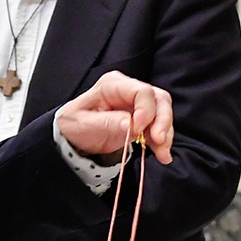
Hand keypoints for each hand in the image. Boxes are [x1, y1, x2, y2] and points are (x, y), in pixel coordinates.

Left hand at [58, 71, 173, 164]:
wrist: (74, 136)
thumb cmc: (75, 124)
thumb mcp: (84, 124)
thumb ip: (108, 122)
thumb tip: (131, 124)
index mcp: (113, 84)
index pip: (141, 91)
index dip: (146, 110)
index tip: (138, 129)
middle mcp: (129, 90)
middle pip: (158, 99)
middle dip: (162, 121)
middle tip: (158, 141)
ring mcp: (138, 104)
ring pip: (163, 112)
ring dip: (165, 133)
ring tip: (162, 154)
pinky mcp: (143, 119)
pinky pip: (159, 127)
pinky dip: (163, 141)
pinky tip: (163, 155)